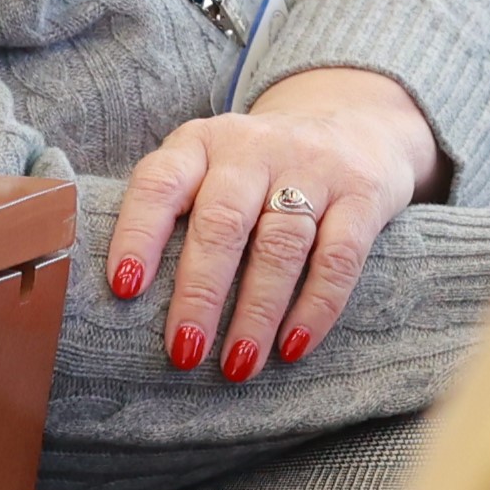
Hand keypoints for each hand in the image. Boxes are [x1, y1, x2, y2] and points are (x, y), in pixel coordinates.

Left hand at [106, 65, 442, 380]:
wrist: (353, 123)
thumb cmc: (259, 169)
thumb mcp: (210, 167)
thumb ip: (175, 213)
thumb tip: (130, 301)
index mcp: (201, 143)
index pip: (160, 183)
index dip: (140, 234)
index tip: (126, 289)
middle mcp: (253, 148)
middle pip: (223, 222)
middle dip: (201, 293)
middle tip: (185, 351)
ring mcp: (313, 166)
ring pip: (281, 245)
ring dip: (256, 312)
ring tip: (238, 365)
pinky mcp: (363, 193)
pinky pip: (339, 256)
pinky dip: (315, 307)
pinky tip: (293, 345)